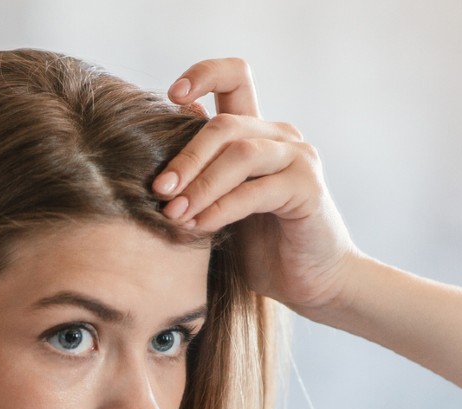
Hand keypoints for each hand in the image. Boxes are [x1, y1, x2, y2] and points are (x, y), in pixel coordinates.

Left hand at [155, 58, 358, 312]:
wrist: (310, 281)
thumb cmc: (259, 244)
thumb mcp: (216, 203)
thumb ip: (197, 173)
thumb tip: (150, 146)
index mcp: (255, 131)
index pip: (235, 77)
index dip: (203, 75)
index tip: (171, 94)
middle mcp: (280, 136)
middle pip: (224, 124)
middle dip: (185, 157)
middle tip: (158, 191)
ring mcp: (298, 158)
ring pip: (240, 153)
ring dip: (200, 185)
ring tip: (174, 215)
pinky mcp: (307, 188)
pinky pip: (255, 191)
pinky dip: (222, 208)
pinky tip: (200, 227)